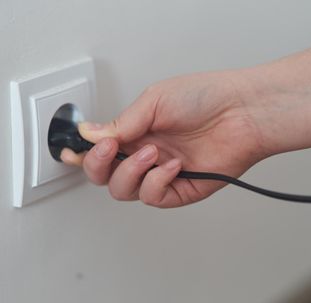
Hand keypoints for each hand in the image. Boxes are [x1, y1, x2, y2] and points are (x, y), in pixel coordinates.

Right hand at [61, 70, 271, 207]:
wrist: (242, 112)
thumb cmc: (206, 98)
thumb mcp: (154, 101)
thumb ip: (121, 123)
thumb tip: (89, 134)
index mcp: (137, 131)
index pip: (100, 149)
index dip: (81, 154)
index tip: (68, 151)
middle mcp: (146, 154)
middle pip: (104, 176)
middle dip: (97, 166)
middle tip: (108, 150)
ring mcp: (162, 173)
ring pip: (124, 190)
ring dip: (130, 172)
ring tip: (153, 152)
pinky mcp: (180, 190)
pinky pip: (153, 197)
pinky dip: (156, 182)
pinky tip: (172, 165)